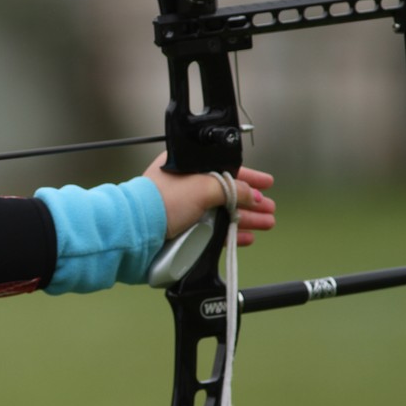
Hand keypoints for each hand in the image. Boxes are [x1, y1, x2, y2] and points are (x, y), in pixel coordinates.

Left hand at [143, 153, 276, 245]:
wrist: (135, 231)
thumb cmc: (161, 202)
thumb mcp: (204, 187)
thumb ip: (233, 189)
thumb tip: (254, 195)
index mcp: (187, 167)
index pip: (225, 169)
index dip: (248, 176)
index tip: (267, 183)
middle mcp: (185, 187)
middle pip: (226, 193)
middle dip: (251, 201)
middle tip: (270, 209)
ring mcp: (183, 210)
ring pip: (222, 214)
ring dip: (246, 219)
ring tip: (266, 224)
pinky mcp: (182, 232)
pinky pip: (213, 232)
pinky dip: (230, 234)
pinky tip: (244, 237)